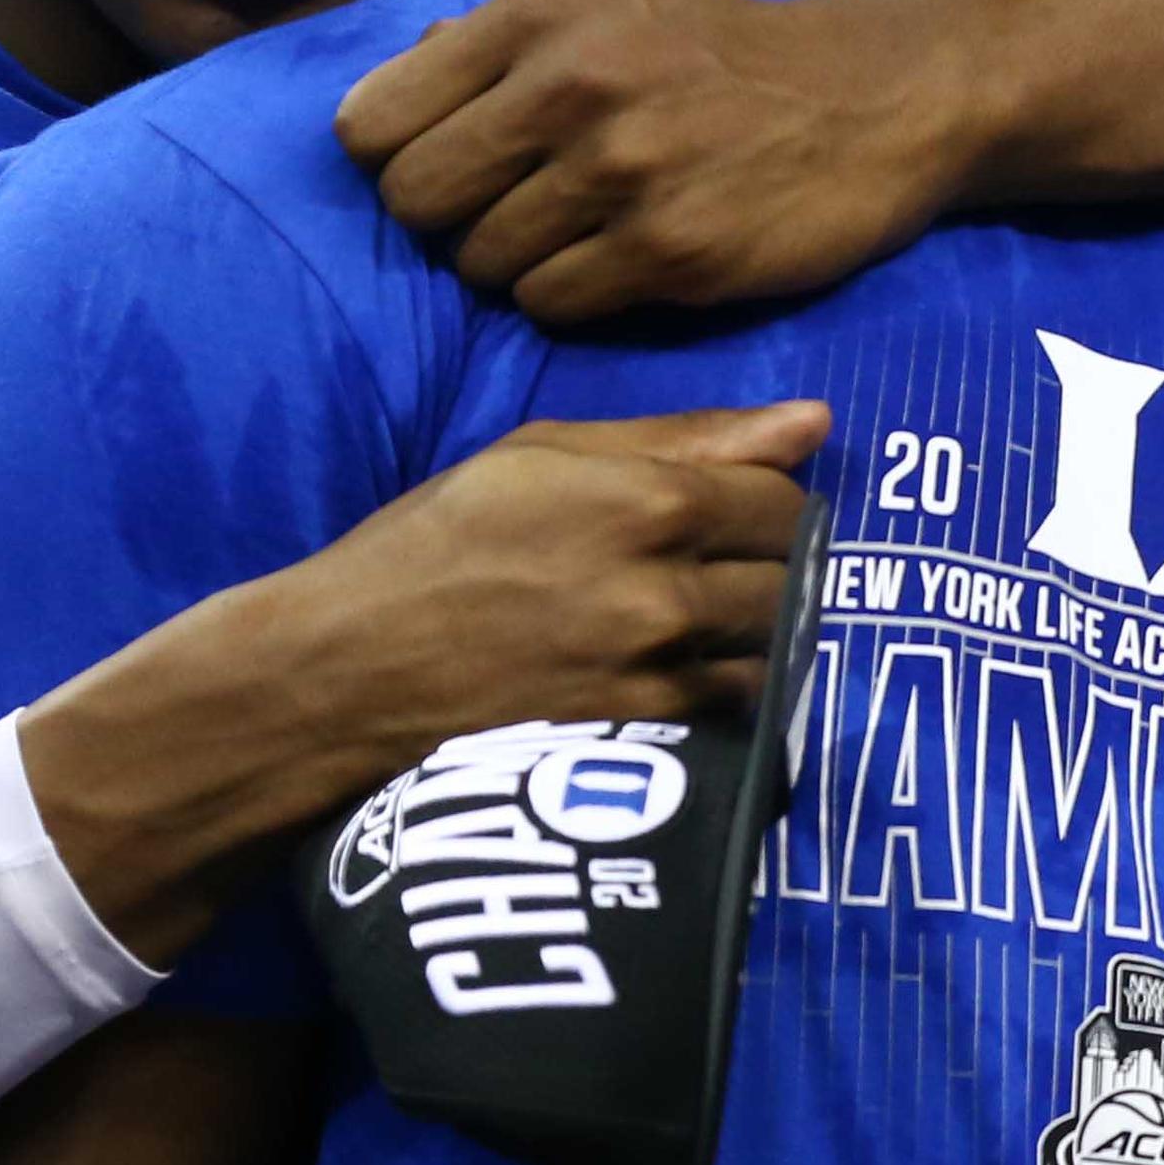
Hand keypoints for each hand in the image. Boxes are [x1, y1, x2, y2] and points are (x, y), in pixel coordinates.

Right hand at [258, 401, 830, 761]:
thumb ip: (684, 436)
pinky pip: (732, 711)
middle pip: (789, 577)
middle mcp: (669, 593)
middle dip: (769, 566)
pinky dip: (721, 687)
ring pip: (771, 648)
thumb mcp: (542, 454)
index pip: (782, 502)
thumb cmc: (436, 542)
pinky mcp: (640, 743)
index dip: (769, 501)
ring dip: (753, 632)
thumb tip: (812, 421)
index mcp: (650, 502)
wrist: (351, 670)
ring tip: (698, 621)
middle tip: (717, 565)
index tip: (737, 509)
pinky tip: (678, 673)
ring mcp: (658, 678)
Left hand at [336, 0, 977, 323]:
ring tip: (577, 233)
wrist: (873, 95)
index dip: (395, 156)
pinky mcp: (670, 251)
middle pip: (415, 202)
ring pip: (481, 263)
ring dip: (516, 262)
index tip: (445, 163)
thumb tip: (396, 80)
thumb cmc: (723, 53)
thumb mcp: (611, 5)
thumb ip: (500, 41)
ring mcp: (619, 174)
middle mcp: (567, 88)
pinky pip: (551, 305)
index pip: (371, 122)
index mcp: (535, 20)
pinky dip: (571, 295)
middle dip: (448, 218)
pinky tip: (620, 262)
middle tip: (507, 209)